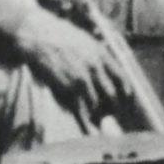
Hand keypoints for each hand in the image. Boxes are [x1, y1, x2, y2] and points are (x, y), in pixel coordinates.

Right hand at [15, 8, 150, 126]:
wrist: (37, 35)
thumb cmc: (59, 35)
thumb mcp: (85, 40)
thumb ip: (98, 55)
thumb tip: (109, 68)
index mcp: (101, 55)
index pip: (122, 79)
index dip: (126, 93)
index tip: (126, 101)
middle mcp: (94, 68)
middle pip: (111, 96)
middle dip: (112, 108)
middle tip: (109, 114)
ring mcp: (80, 79)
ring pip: (96, 106)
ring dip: (96, 116)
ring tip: (94, 121)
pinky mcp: (65, 88)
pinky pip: (79, 110)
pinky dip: (84, 122)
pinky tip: (87, 128)